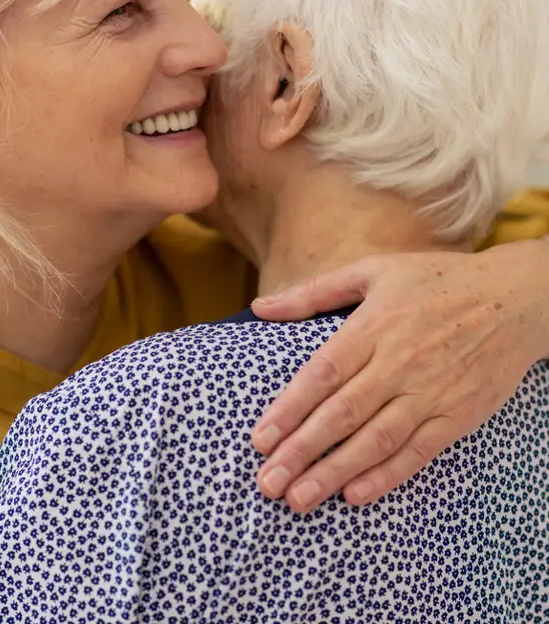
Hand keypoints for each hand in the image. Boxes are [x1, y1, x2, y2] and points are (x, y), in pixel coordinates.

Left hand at [250, 240, 548, 512]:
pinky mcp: (457, 415)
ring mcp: (430, 392)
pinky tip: (355, 495)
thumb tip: (259, 308)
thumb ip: (312, 293)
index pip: (323, 375)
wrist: (512, 299)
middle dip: (301, 451)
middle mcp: (399, 362)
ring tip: (299, 498)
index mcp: (373, 326)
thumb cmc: (432, 281)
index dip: (290, 409)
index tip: (259, 438)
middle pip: (342, 414)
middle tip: (267, 482)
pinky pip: (418, 451)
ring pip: (376, 440)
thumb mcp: (370, 272)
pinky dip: (387, 475)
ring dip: (335, 472)